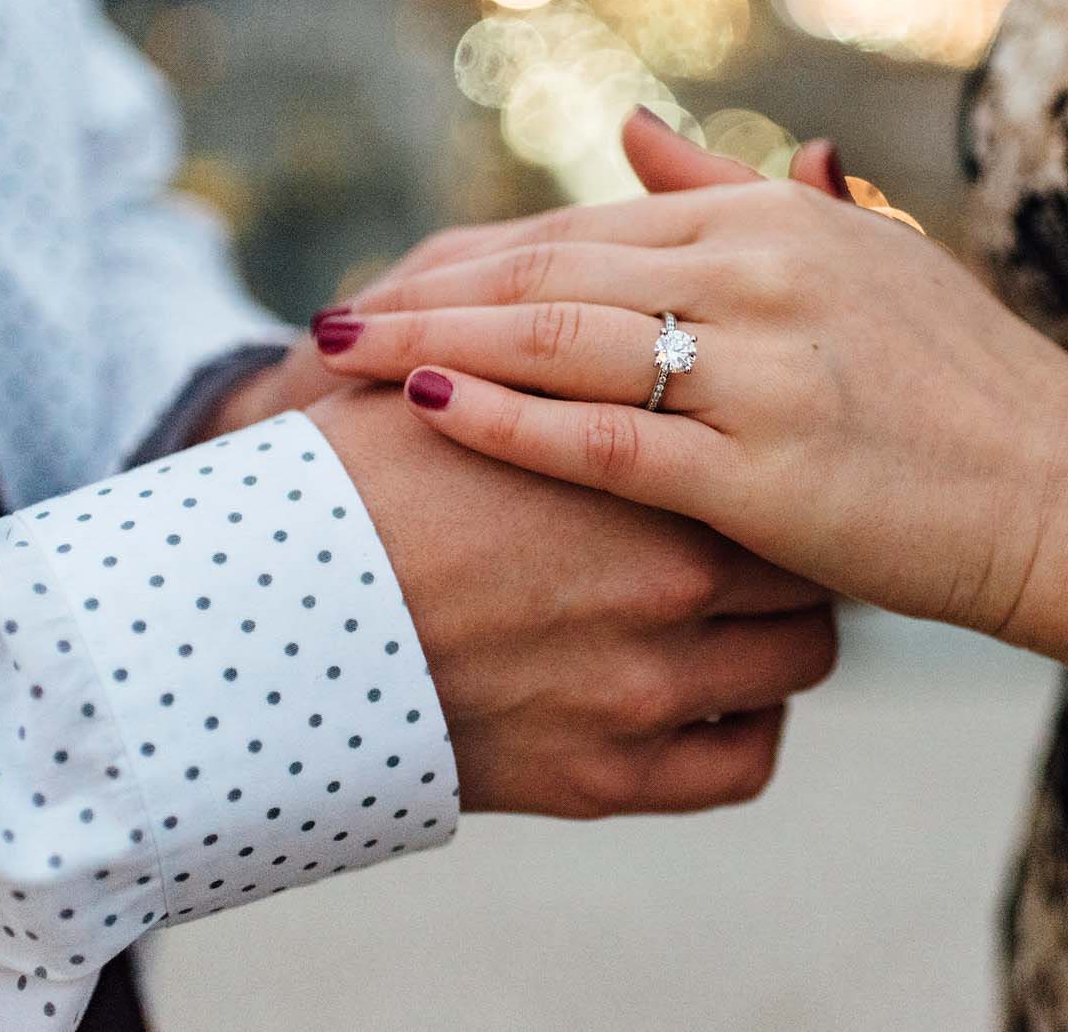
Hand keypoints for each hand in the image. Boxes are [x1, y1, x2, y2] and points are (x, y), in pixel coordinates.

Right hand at [306, 384, 838, 817]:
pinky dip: (744, 726)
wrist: (259, 619)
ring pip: (801, 657)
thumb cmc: (349, 482)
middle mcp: (667, 576)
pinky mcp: (609, 778)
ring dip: (778, 627)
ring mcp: (645, 686)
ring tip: (740, 608)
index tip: (752, 441)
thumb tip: (630, 288)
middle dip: (789, 533)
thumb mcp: (455, 371)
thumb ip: (561, 332)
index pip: (774, 441)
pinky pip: (746, 760)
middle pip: (807, 547)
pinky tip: (713, 693)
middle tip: (758, 525)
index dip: (768, 440)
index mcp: (638, 462)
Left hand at [310, 180, 1067, 654]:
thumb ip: (731, 193)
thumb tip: (635, 127)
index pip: (584, 224)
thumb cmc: (961, 387)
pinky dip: (509, 424)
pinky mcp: (764, 470)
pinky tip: (429, 417)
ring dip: (434, 345)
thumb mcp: (855, 256)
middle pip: (548, 271)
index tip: (392, 284)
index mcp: (772, 219)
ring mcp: (762, 368)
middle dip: (424, 293)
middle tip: (326, 320)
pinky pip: (608, 440)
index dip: (474, 257)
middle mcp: (759, 272)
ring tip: (334, 359)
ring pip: (559, 341)